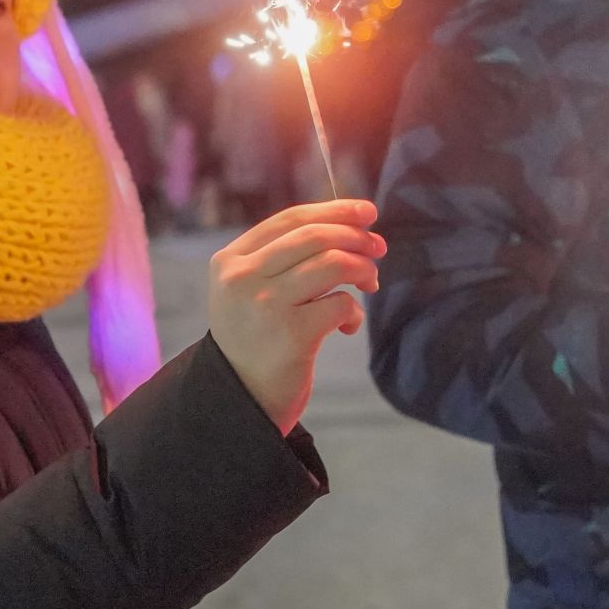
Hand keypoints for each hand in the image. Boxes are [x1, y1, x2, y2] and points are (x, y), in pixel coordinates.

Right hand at [208, 200, 383, 434]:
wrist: (239, 399)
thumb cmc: (255, 339)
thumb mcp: (250, 290)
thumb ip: (282, 257)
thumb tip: (349, 224)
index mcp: (229, 260)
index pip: (290, 219)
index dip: (334, 209)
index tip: (367, 212)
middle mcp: (242, 278)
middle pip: (315, 236)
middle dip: (356, 237)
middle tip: (378, 247)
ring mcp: (266, 305)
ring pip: (333, 264)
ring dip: (362, 269)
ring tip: (369, 282)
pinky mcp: (292, 334)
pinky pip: (341, 304)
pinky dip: (353, 311)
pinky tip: (346, 325)